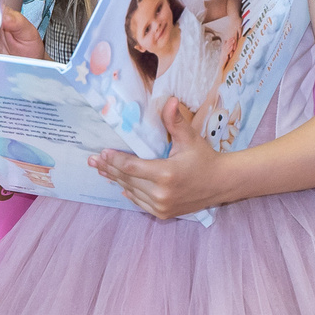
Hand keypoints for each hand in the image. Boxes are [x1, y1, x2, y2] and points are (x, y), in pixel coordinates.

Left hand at [95, 98, 228, 219]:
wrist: (221, 184)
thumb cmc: (204, 158)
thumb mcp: (190, 139)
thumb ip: (175, 121)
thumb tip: (169, 99)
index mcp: (166, 174)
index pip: (131, 167)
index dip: (114, 160)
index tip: (101, 153)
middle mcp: (161, 193)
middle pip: (127, 179)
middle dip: (109, 169)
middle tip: (92, 161)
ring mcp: (161, 206)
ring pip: (131, 191)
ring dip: (116, 180)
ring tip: (102, 170)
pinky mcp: (163, 214)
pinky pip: (140, 202)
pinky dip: (130, 193)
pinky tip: (120, 185)